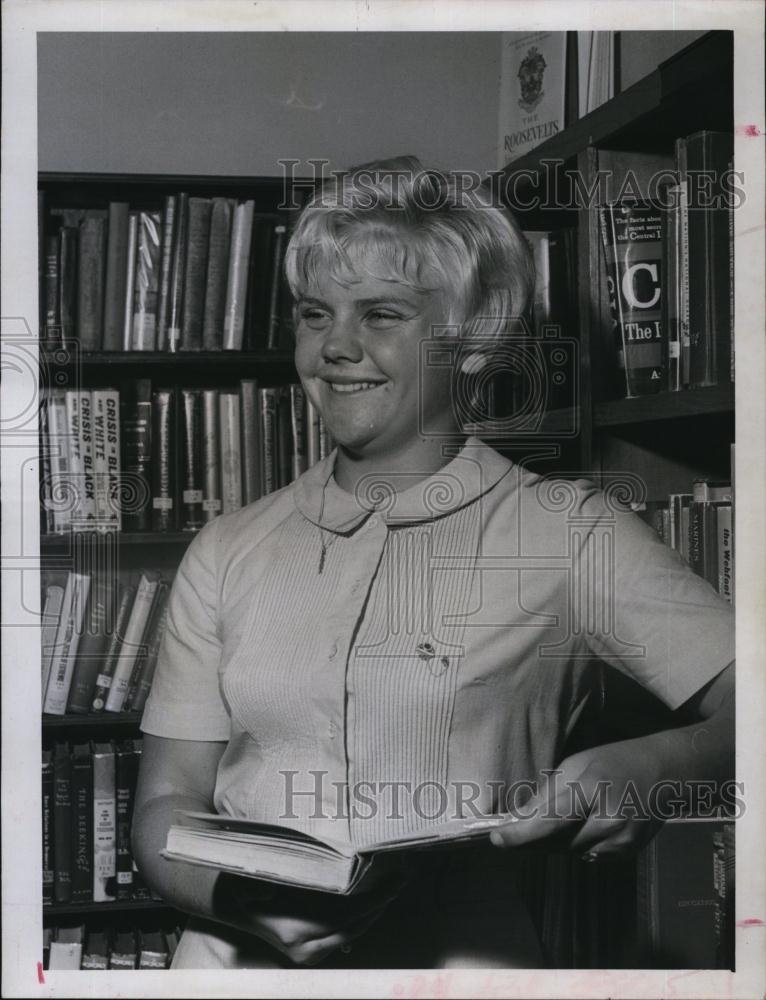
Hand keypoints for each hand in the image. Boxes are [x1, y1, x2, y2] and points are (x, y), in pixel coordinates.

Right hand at [218, 872, 406, 965]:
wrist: (231, 906)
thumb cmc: (242, 891)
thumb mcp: (247, 886)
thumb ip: (258, 891)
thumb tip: (270, 892)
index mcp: (295, 934)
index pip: (344, 919)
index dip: (370, 902)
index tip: (390, 885)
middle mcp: (307, 949)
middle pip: (355, 927)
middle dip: (380, 904)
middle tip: (401, 881)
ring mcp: (312, 953)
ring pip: (354, 932)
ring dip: (376, 910)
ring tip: (395, 886)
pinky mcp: (315, 950)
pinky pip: (346, 934)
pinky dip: (363, 917)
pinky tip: (376, 900)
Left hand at [489, 741, 664, 859]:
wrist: (664, 772)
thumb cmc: (614, 761)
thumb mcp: (576, 764)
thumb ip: (548, 794)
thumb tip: (519, 818)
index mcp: (592, 789)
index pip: (550, 820)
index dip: (521, 834)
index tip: (498, 838)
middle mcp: (609, 819)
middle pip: (557, 842)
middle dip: (531, 839)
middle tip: (512, 832)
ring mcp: (621, 840)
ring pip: (571, 853)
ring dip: (552, 843)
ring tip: (550, 823)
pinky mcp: (628, 853)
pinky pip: (588, 856)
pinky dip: (575, 845)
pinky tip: (578, 827)